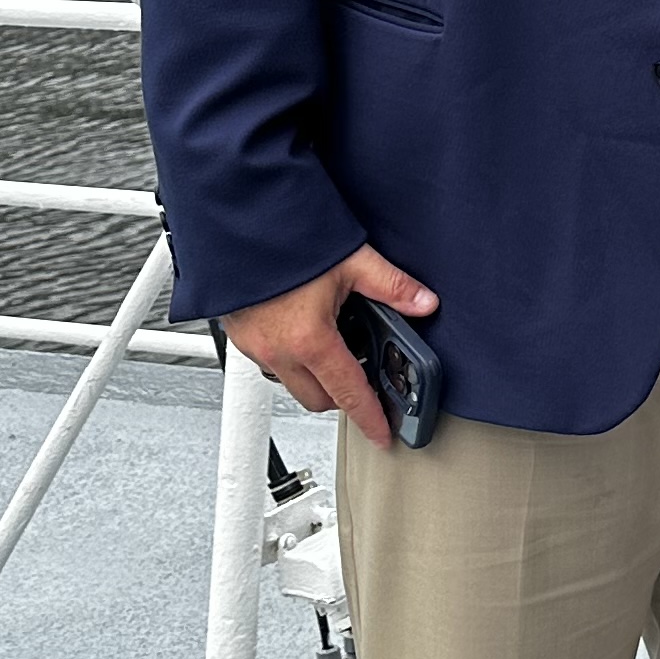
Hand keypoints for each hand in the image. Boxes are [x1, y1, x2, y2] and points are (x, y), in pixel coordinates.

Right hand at [223, 243, 437, 447]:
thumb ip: (391, 286)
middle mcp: (277, 351)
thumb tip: (422, 302)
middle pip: (318, 399)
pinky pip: (270, 362)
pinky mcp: (239, 335)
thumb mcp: (350, 260)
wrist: (237, 223)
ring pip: (292, 383)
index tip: (381, 435)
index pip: (348, 394)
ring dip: (313, 376)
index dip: (369, 418)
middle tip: (362, 376)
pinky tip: (302, 329)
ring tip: (332, 346)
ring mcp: (254, 346)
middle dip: (341, 396)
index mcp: (310, 340)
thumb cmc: (283, 240)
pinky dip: (290, 357)